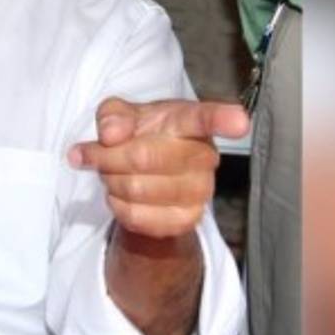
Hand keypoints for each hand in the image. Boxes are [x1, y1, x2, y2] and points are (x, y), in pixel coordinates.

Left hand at [68, 97, 249, 238]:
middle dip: (106, 157)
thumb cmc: (138, 134)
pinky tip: (121, 194)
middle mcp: (203, 155)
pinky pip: (137, 217)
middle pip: (142, 158)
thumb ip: (112, 115)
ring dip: (110, 181)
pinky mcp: (188, 220)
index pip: (205, 118)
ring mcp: (200, 190)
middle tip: (95, 153)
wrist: (145, 173)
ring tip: (111, 172)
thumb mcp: (120, 114)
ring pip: (135, 189)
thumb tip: (111, 134)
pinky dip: (116, 205)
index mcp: (188, 121)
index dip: (223, 120)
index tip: (239, 122)